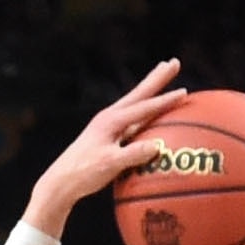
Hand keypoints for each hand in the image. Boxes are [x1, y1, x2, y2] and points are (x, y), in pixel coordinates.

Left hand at [23, 58, 183, 232]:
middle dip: (157, 78)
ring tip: (162, 74)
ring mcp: (108, 125)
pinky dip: (144, 109)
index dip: (164, 101)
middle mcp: (109, 117)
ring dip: (150, 89)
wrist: (60, 182)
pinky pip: (132, 118)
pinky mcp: (107, 135)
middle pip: (139, 94)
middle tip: (174, 62)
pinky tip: (149, 110)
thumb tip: (157, 146)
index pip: (143, 108)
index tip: (184, 92)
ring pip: (135, 102)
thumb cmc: (83, 173)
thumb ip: (132, 155)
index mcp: (111, 121)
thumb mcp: (109, 165)